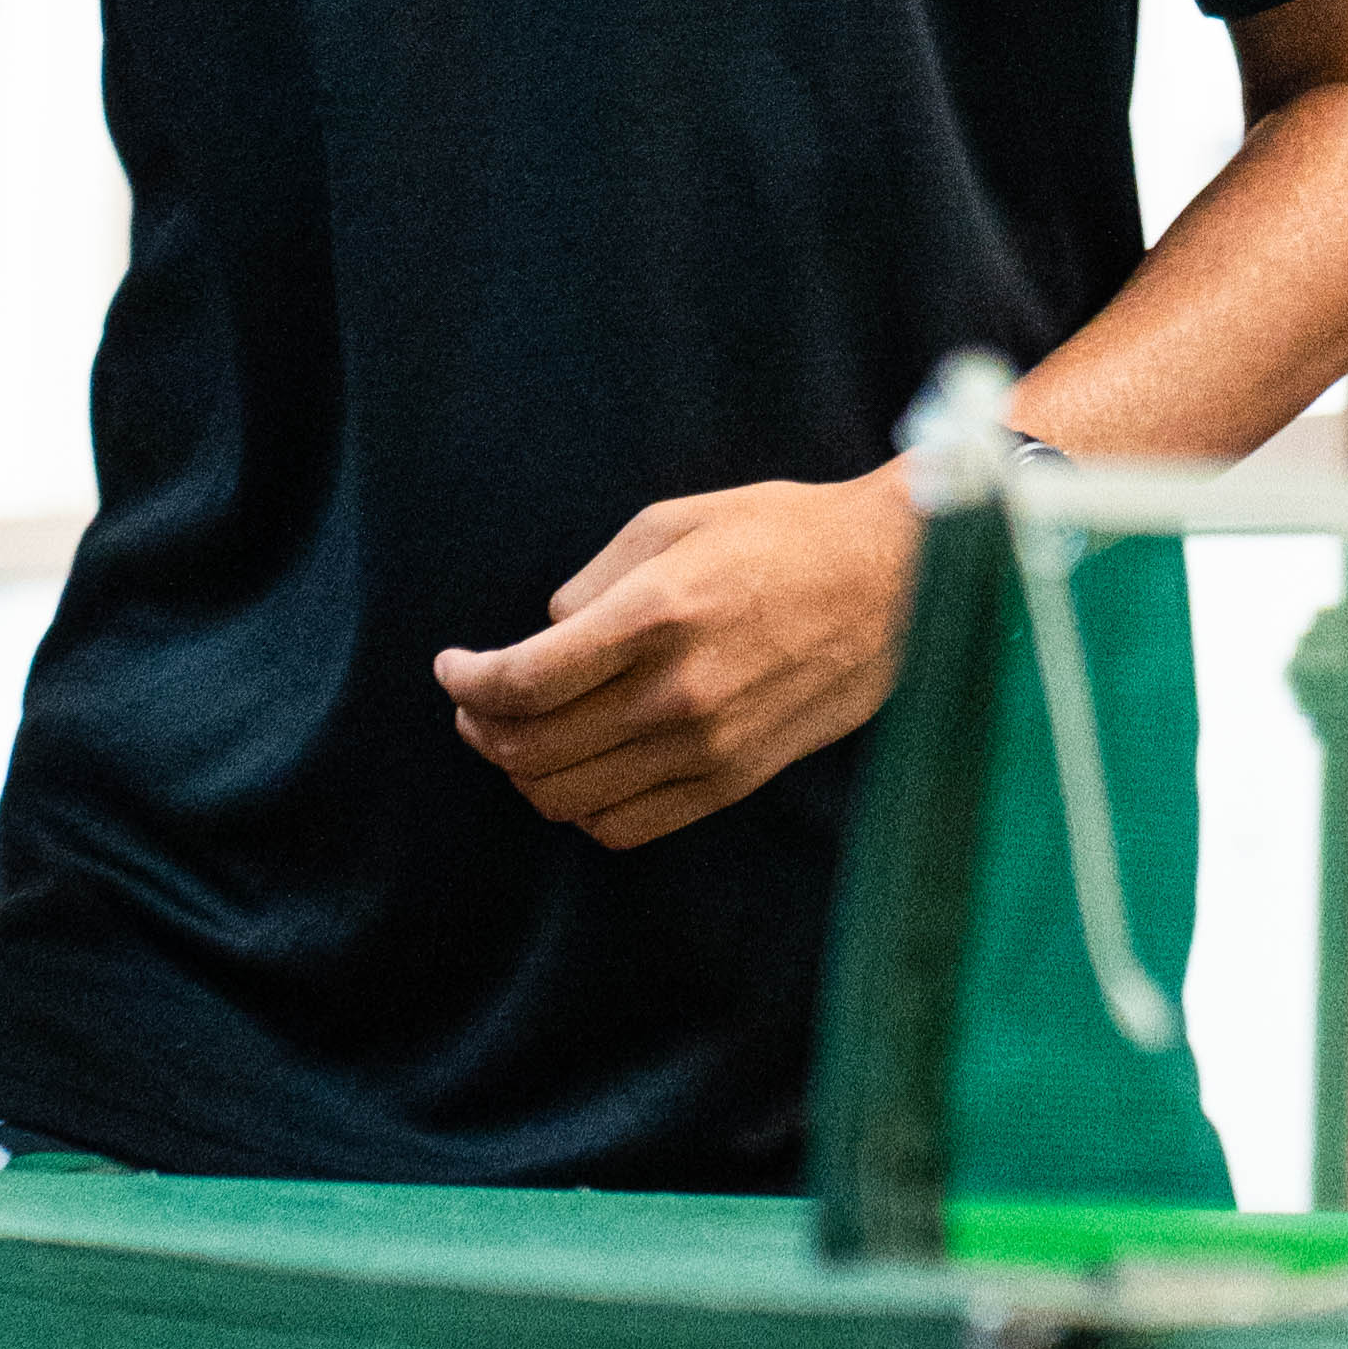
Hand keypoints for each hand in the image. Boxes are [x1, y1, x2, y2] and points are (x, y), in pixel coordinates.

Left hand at [437, 471, 920, 852]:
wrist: (895, 584)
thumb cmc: (782, 535)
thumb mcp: (674, 521)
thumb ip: (593, 584)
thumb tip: (545, 639)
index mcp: (655, 615)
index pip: (522, 683)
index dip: (466, 682)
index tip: (452, 668)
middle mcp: (676, 693)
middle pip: (531, 750)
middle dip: (481, 728)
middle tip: (476, 700)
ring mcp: (707, 748)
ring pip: (567, 798)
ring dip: (525, 772)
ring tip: (523, 734)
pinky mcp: (733, 781)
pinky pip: (624, 827)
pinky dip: (582, 808)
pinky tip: (583, 768)